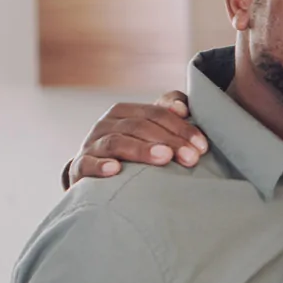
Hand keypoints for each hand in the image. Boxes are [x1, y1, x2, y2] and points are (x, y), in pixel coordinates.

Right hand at [66, 91, 207, 186]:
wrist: (93, 174)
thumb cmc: (133, 150)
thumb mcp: (150, 130)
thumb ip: (168, 113)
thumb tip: (182, 107)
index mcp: (125, 112)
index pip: (156, 113)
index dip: (181, 127)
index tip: (202, 146)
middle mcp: (106, 124)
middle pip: (139, 127)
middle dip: (169, 141)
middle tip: (192, 158)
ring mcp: (92, 144)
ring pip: (117, 142)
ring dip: (142, 150)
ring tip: (164, 157)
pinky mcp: (79, 166)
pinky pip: (87, 163)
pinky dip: (101, 166)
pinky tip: (116, 169)